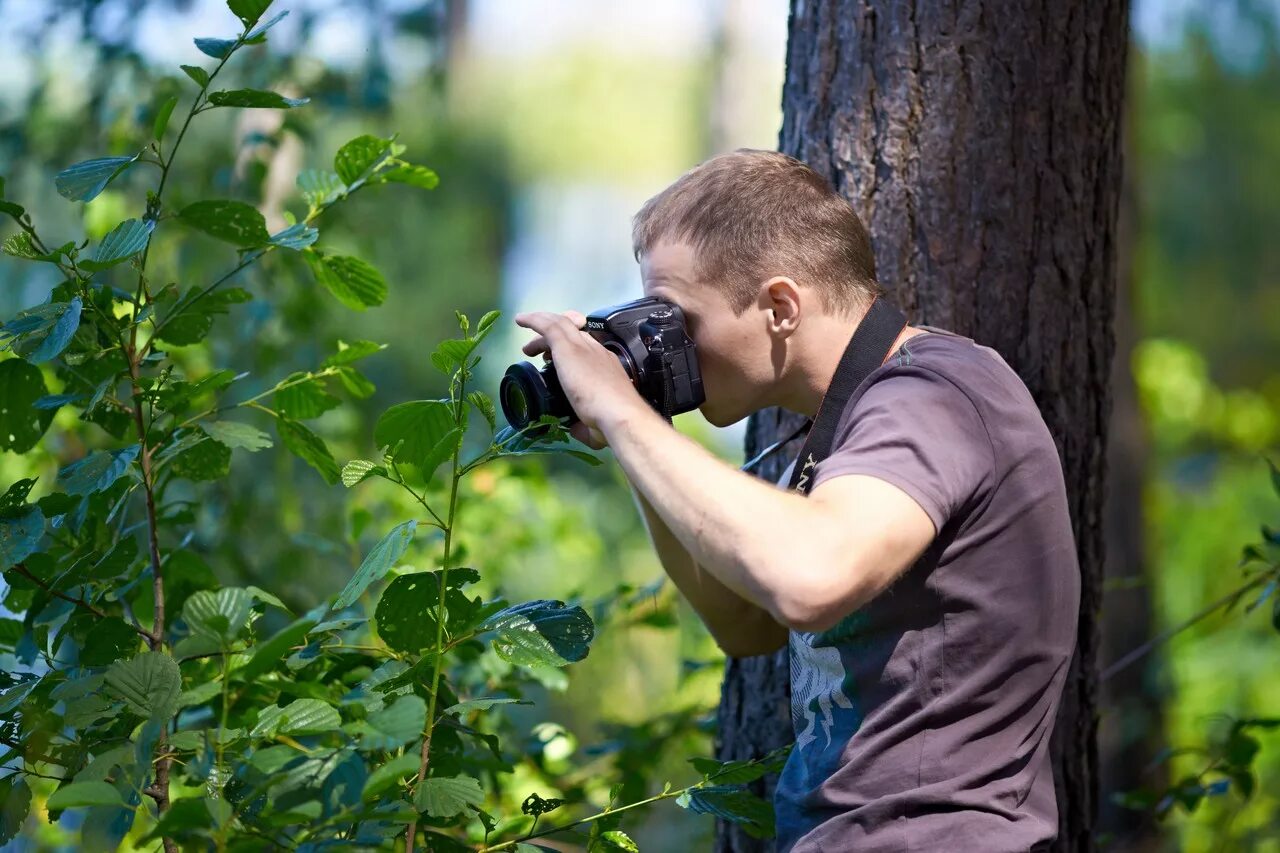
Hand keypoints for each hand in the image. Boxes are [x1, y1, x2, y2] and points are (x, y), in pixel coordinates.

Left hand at [514, 309, 643, 449]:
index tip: (553, 360)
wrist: (618, 414)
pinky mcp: (568, 348)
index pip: (588, 347)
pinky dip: (533, 320)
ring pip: (560, 324)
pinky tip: (520, 320)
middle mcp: (596, 352)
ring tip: (527, 344)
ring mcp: (583, 348)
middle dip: (555, 334)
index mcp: (606, 367)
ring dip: (541, 326)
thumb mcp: (596, 426)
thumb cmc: (611, 423)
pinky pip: (548, 326)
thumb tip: (574, 429)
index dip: (571, 349)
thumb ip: (584, 426)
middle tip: (539, 349)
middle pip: (573, 332)